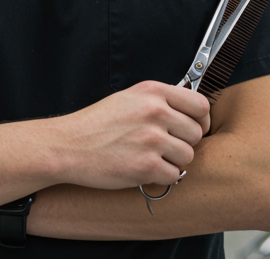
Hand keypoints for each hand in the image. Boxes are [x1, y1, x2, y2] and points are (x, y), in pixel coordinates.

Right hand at [51, 81, 209, 190]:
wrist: (68, 146)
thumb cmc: (96, 124)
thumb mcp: (129, 98)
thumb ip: (160, 101)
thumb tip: (190, 113)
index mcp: (153, 92)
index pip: (200, 105)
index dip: (200, 120)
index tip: (193, 128)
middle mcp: (155, 112)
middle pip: (196, 133)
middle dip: (184, 143)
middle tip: (164, 147)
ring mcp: (152, 139)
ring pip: (187, 156)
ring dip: (172, 161)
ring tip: (150, 157)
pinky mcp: (146, 165)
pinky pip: (173, 175)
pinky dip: (160, 176)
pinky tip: (142, 169)